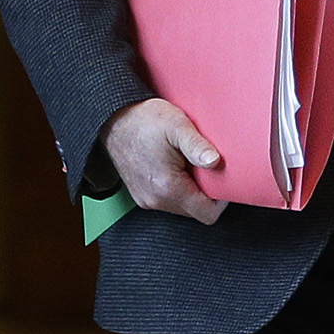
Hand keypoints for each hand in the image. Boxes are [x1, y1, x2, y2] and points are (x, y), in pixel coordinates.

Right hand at [101, 98, 226, 224]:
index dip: (222, 199)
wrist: (112, 119)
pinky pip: (168, 200)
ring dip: (190, 188)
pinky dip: (176, 187)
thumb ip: (197, 145)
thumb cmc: (143, 120)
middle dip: (205, 191)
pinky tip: (173, 165)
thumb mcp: (176, 125)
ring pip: (182, 206)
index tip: (221, 178)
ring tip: (186, 162)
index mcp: (168, 188)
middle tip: (202, 164)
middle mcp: (155, 200)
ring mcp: (146, 200)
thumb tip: (216, 162)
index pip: (207, 214)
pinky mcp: (141, 196)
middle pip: (195, 210)